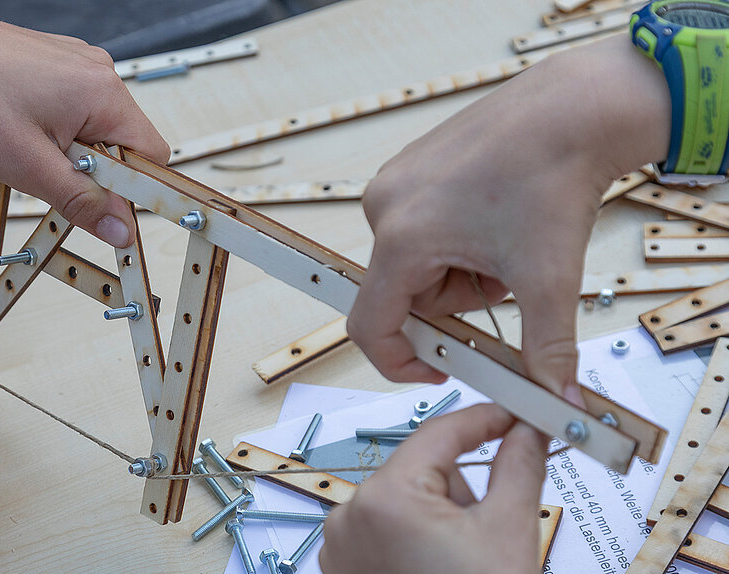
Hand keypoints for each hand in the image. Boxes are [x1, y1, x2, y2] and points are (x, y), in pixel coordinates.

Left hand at [0, 8, 167, 247]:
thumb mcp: (27, 166)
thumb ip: (82, 201)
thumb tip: (122, 230)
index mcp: (104, 93)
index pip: (152, 157)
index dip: (134, 192)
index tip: (106, 214)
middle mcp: (98, 72)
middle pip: (126, 143)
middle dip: (97, 173)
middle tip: (50, 180)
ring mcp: (76, 64)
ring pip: (98, 130)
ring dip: (73, 155)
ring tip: (26, 152)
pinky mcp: (55, 65)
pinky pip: (76, 111)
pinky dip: (58, 134)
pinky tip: (21, 134)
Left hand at [319, 404, 546, 573]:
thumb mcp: (509, 529)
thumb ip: (519, 465)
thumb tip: (528, 428)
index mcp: (386, 497)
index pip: (440, 432)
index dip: (484, 419)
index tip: (513, 413)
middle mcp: (350, 515)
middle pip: (422, 469)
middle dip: (462, 488)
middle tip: (487, 528)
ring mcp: (341, 543)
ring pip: (406, 499)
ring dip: (441, 515)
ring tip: (462, 560)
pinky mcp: (343, 565)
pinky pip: (386, 528)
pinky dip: (417, 536)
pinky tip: (440, 566)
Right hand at [347, 36, 669, 399]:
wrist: (574, 107)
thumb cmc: (553, 174)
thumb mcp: (549, 277)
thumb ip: (547, 350)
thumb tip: (557, 401)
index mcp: (402, 238)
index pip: (370, 326)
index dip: (401, 361)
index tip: (440, 368)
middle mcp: (385, 207)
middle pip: (405, 293)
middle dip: (456, 300)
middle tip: (507, 280)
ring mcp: (395, 182)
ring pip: (416, 262)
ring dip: (459, 270)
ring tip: (507, 242)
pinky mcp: (411, 168)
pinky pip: (421, 228)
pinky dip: (457, 240)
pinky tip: (496, 218)